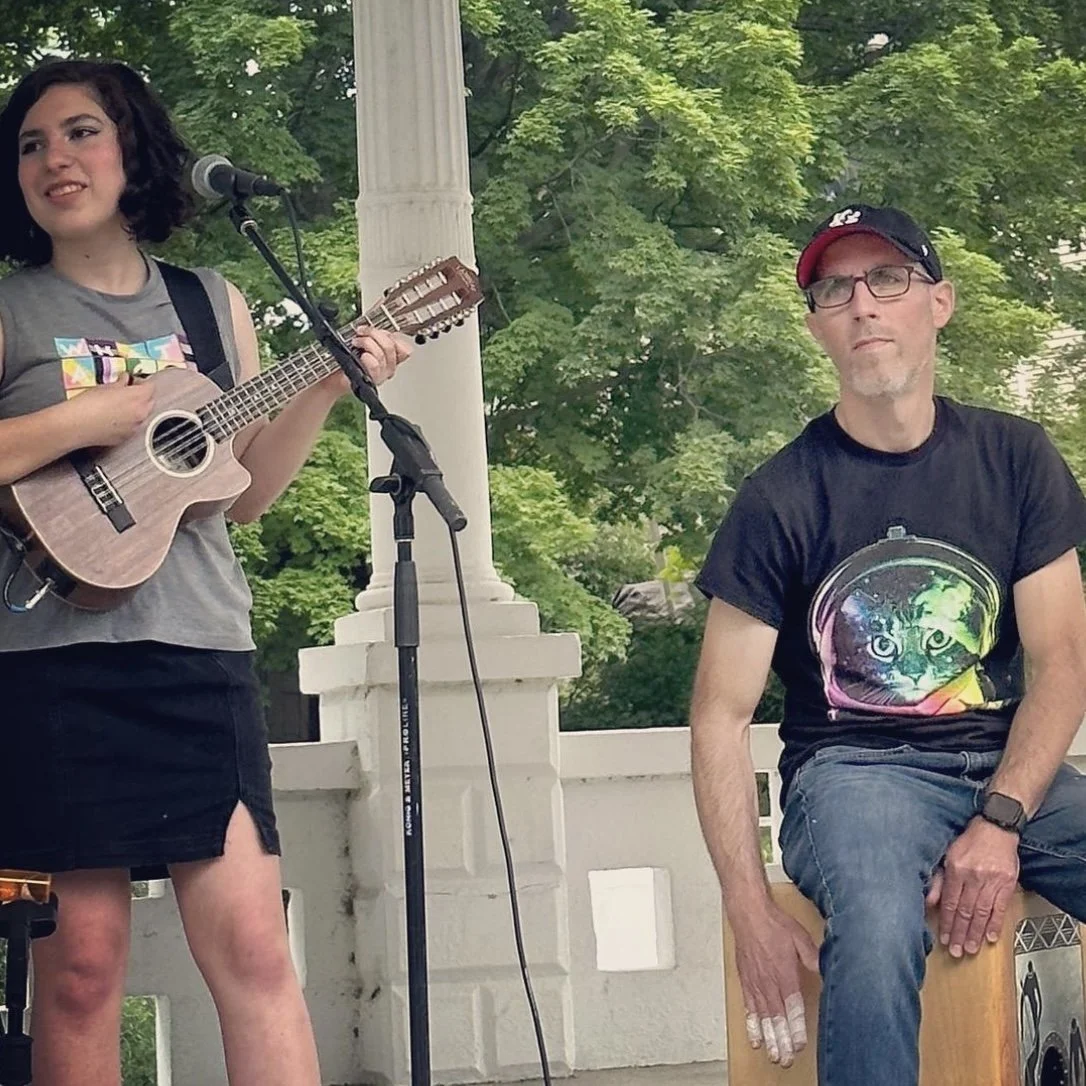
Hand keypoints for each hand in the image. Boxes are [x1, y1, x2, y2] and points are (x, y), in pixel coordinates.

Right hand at [67, 378, 155, 446]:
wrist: (75, 425)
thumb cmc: (87, 405)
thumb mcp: (105, 387)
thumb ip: (120, 383)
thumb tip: (125, 380)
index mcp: (138, 397)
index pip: (151, 386)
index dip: (142, 381)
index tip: (134, 380)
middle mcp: (141, 413)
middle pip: (149, 401)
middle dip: (142, 395)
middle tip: (128, 391)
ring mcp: (135, 427)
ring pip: (142, 415)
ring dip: (136, 409)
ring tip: (119, 405)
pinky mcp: (127, 437)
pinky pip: (133, 426)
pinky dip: (128, 421)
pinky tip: (114, 418)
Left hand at [319, 326, 412, 396]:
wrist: (333, 376)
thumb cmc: (346, 360)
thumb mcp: (362, 342)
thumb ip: (373, 335)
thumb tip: (376, 325)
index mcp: (390, 358)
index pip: (404, 348)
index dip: (394, 337)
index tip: (379, 331)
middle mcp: (388, 368)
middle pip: (390, 346)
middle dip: (374, 334)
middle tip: (361, 331)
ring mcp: (380, 375)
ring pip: (382, 354)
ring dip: (367, 343)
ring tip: (355, 343)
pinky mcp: (370, 380)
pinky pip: (375, 366)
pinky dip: (368, 358)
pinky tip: (362, 356)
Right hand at [729, 901, 819, 1067]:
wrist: (748, 914)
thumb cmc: (774, 924)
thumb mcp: (800, 938)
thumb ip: (813, 958)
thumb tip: (826, 971)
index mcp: (784, 973)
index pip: (792, 1007)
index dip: (795, 1028)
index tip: (799, 1044)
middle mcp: (769, 981)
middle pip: (776, 1017)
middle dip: (781, 1041)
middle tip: (786, 1060)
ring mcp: (755, 983)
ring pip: (762, 1016)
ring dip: (768, 1038)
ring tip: (773, 1056)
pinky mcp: (745, 981)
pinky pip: (749, 1007)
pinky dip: (752, 1025)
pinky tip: (756, 1038)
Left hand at [926, 817, 1019, 956]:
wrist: (996, 828)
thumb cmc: (970, 841)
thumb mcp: (948, 854)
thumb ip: (939, 878)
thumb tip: (930, 899)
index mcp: (956, 870)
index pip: (949, 902)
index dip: (946, 923)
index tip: (943, 938)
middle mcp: (973, 877)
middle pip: (964, 911)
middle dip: (959, 933)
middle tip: (956, 951)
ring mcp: (991, 882)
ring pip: (981, 913)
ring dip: (975, 933)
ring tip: (970, 948)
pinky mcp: (1007, 884)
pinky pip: (1000, 908)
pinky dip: (995, 924)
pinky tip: (990, 937)